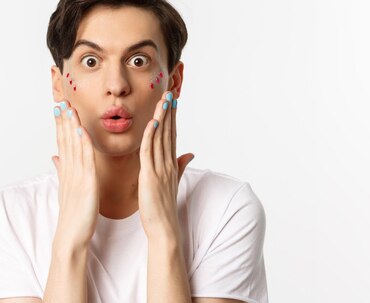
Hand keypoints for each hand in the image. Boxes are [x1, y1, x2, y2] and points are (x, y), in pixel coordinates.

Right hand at [51, 100, 98, 249]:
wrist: (73, 236)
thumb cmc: (75, 214)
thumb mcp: (69, 188)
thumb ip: (63, 171)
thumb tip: (55, 156)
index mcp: (68, 171)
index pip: (64, 142)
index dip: (62, 124)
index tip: (61, 107)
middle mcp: (70, 171)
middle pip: (65, 140)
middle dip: (63, 120)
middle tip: (62, 99)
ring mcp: (77, 176)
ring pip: (73, 146)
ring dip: (71, 126)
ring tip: (69, 108)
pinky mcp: (86, 184)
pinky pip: (85, 161)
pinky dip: (83, 145)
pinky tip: (81, 132)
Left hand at [138, 91, 193, 240]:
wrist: (163, 228)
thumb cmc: (163, 208)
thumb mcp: (172, 183)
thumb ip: (180, 166)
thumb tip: (190, 154)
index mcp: (171, 164)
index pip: (172, 135)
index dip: (172, 117)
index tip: (172, 100)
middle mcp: (168, 164)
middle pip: (169, 132)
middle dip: (169, 111)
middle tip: (170, 91)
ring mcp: (161, 169)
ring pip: (161, 138)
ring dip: (162, 118)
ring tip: (164, 100)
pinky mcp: (151, 176)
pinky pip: (151, 153)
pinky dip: (151, 137)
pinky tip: (153, 123)